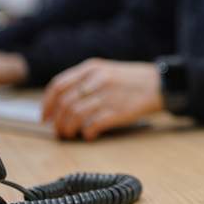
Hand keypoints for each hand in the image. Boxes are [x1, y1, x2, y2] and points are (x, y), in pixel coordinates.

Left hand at [41, 59, 163, 140]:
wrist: (158, 84)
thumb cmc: (130, 79)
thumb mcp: (105, 70)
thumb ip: (83, 81)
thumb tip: (60, 103)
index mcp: (91, 68)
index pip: (58, 85)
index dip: (47, 104)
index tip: (45, 117)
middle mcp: (97, 80)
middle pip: (65, 103)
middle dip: (57, 121)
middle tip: (58, 130)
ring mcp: (107, 95)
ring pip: (75, 115)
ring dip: (69, 129)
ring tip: (71, 134)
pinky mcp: (118, 111)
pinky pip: (93, 125)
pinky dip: (87, 133)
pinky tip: (89, 135)